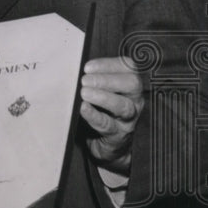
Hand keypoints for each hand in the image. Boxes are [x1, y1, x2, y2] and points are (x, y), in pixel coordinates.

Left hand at [79, 57, 144, 174]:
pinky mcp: (118, 136)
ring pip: (123, 106)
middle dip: (106, 79)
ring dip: (102, 97)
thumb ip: (91, 79)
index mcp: (130, 84)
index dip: (107, 64)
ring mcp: (129, 119)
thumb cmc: (100, 110)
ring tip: (84, 93)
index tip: (86, 67)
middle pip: (131, 84)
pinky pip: (108, 125)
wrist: (106, 144)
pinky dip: (94, 116)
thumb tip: (72, 68)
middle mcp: (135, 100)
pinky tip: (83, 109)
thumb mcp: (99, 91)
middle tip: (84, 81)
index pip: (127, 67)